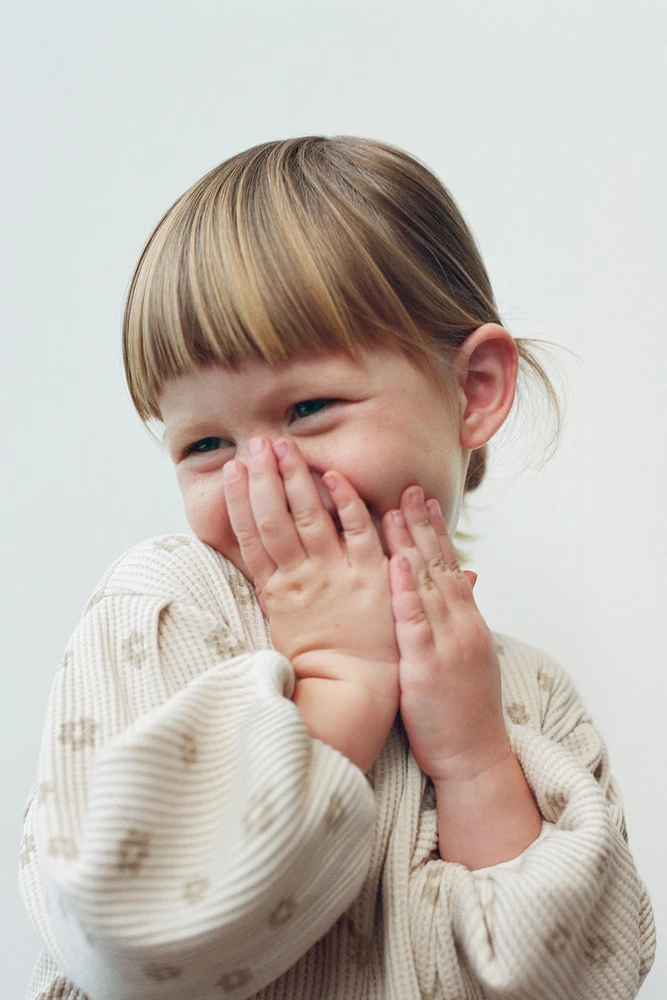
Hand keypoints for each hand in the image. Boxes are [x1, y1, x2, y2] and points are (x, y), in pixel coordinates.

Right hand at [223, 437, 398, 683]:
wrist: (352, 691)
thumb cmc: (320, 665)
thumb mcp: (284, 625)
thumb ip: (275, 589)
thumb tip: (260, 560)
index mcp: (277, 591)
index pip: (252, 536)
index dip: (241, 500)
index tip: (233, 470)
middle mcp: (301, 577)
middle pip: (275, 519)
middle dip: (263, 479)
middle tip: (255, 444)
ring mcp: (334, 574)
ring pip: (307, 517)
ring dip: (292, 480)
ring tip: (280, 446)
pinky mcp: (369, 575)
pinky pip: (357, 531)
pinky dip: (346, 502)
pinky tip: (333, 474)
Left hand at [382, 487, 509, 782]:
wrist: (474, 756)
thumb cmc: (463, 709)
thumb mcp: (466, 656)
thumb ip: (459, 617)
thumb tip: (462, 581)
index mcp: (466, 622)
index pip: (449, 565)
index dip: (436, 530)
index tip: (422, 498)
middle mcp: (459, 625)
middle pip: (439, 565)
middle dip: (421, 524)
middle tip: (407, 486)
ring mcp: (445, 644)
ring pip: (426, 585)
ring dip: (410, 544)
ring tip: (394, 509)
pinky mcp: (426, 667)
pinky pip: (413, 622)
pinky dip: (403, 591)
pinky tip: (393, 564)